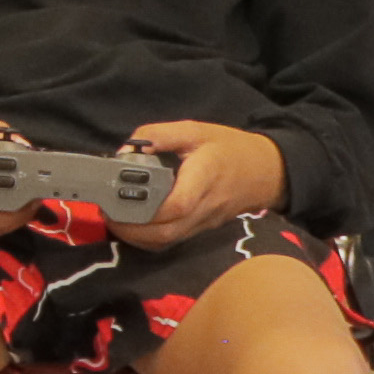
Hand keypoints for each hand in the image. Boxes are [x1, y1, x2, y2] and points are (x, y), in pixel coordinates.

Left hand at [130, 120, 286, 230]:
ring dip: (136, 237)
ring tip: (115, 219)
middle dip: (131, 229)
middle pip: (166, 232)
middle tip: (107, 212)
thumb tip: (126, 150)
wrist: (266, 172)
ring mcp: (203, 223)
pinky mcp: (200, 230)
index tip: (118, 198)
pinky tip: (133, 225)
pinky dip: (148, 239)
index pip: (177, 204)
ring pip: (166, 242)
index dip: (146, 208)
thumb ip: (160, 135)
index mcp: (204, 179)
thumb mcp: (196, 130)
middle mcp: (204, 208)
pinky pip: (172, 241)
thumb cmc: (230, 148)